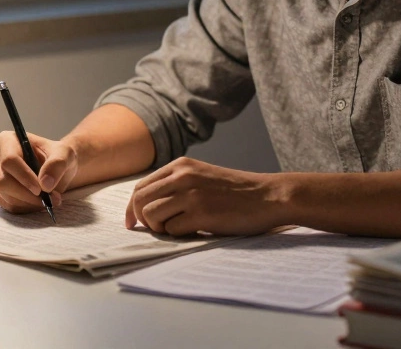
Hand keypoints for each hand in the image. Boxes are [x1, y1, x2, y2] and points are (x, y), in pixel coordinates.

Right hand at [0, 131, 77, 213]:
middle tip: (49, 199)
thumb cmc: (58, 157)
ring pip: (5, 196)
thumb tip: (45, 183)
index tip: (41, 189)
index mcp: (8, 140)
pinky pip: (7, 205)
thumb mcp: (65, 155)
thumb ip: (58, 164)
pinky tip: (38, 201)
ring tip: (49, 199)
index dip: (24, 176)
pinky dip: (25, 207)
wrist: (56, 169)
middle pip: (2, 181)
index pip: (9, 160)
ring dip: (29, 202)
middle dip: (27, 194)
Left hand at [125, 157, 285, 236]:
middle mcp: (182, 176)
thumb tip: (145, 207)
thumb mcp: (202, 176)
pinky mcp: (201, 213)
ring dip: (159, 228)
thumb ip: (177, 184)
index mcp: (180, 165)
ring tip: (179, 228)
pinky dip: (178, 235)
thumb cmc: (236, 192)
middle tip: (155, 229)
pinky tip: (195, 230)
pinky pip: (171, 229)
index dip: (133, 207)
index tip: (132, 222)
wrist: (268, 196)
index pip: (141, 186)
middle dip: (141, 219)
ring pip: (150, 215)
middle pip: (140, 200)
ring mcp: (191, 194)